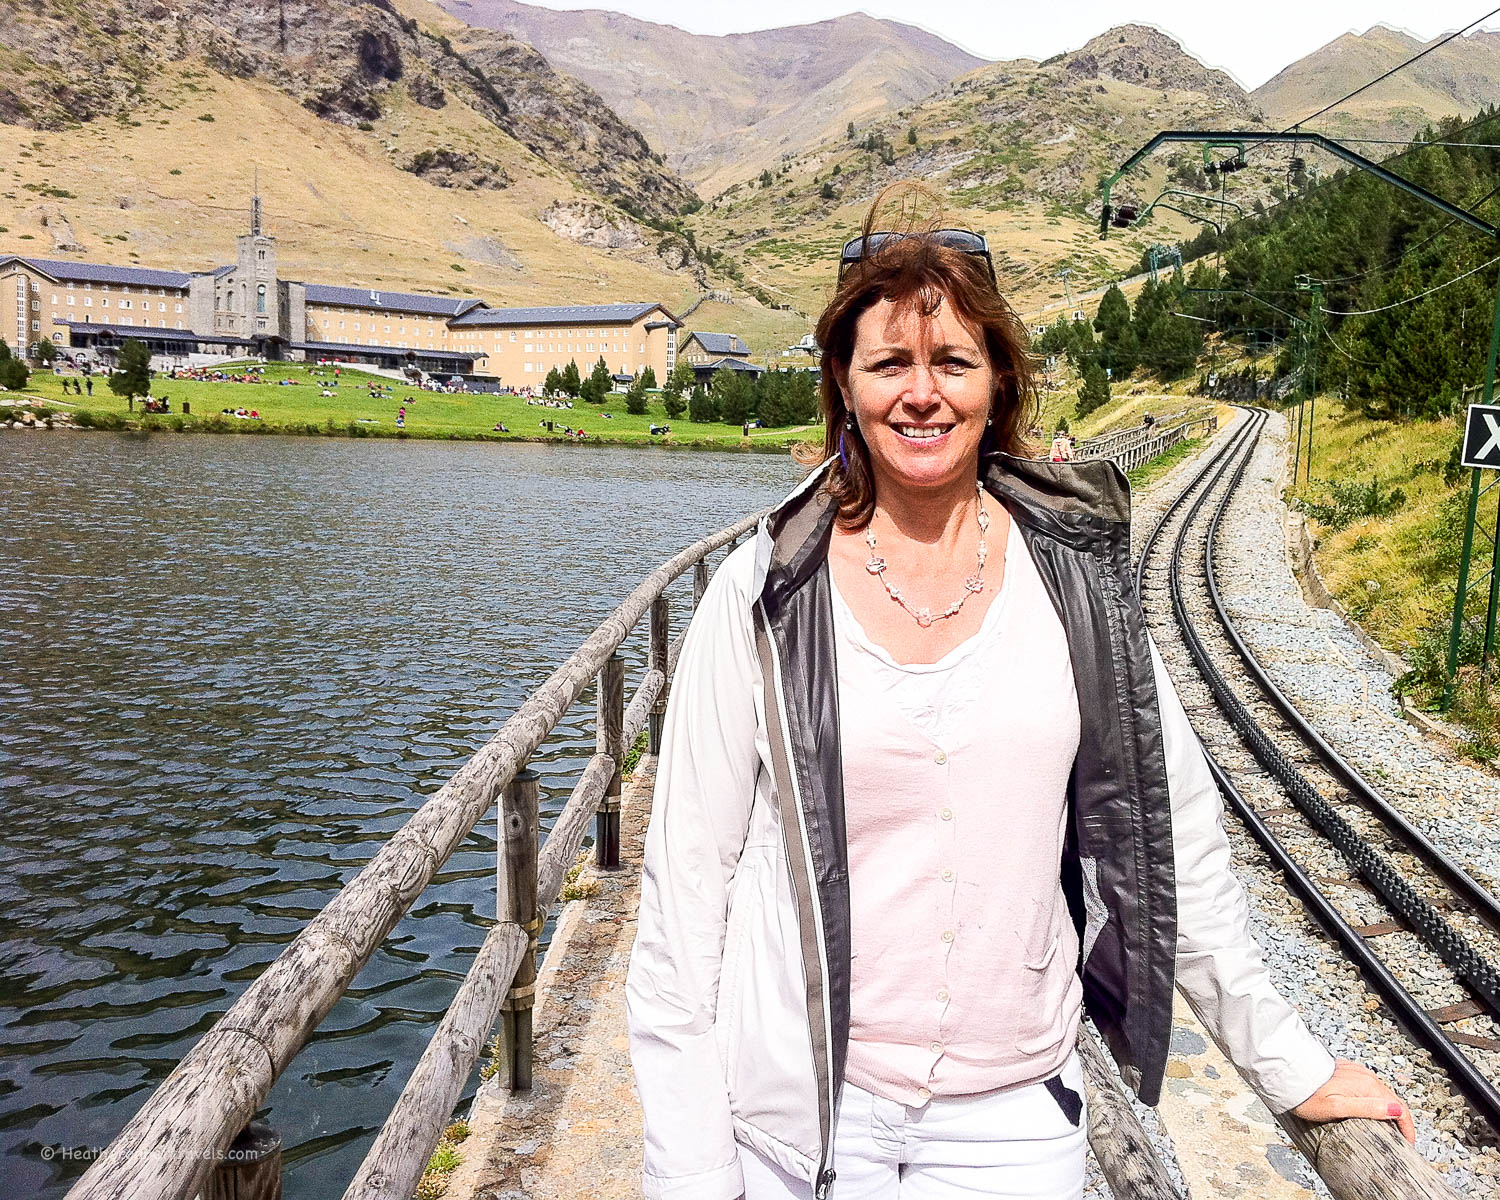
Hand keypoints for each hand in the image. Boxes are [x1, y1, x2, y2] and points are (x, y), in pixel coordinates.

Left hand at [1290, 1058, 1414, 1143]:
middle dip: (1399, 1119)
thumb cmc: (1308, 1095)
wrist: (1288, 1073)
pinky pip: (1367, 1085)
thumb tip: (1395, 1110)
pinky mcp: (1346, 1070)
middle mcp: (1364, 1076)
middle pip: (1392, 1099)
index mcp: (1367, 1086)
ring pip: (1380, 1092)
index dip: (1407, 1127)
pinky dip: (1374, 1098)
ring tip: (1385, 1127)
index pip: (1399, 1107)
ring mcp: (1355, 1072)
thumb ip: (1368, 1108)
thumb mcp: (1338, 1108)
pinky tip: (1368, 1107)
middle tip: (1399, 1138)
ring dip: (1387, 1108)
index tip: (1407, 1142)